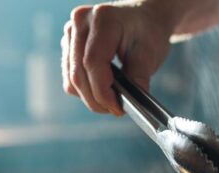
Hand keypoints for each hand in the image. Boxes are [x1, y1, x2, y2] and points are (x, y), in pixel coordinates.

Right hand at [61, 2, 175, 115]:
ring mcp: (71, 33)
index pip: (93, 62)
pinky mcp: (68, 44)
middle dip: (96, 99)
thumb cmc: (148, 31)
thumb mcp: (150, 53)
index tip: (117, 108)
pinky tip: (101, 89)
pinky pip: (69, 76)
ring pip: (71, 78)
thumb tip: (127, 103)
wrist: (143, 17)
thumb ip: (138, 77)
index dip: (102, 91)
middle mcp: (80, 22)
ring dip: (90, 97)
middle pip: (78, 73)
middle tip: (116, 110)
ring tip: (111, 101)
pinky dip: (84, 90)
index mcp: (102, 19)